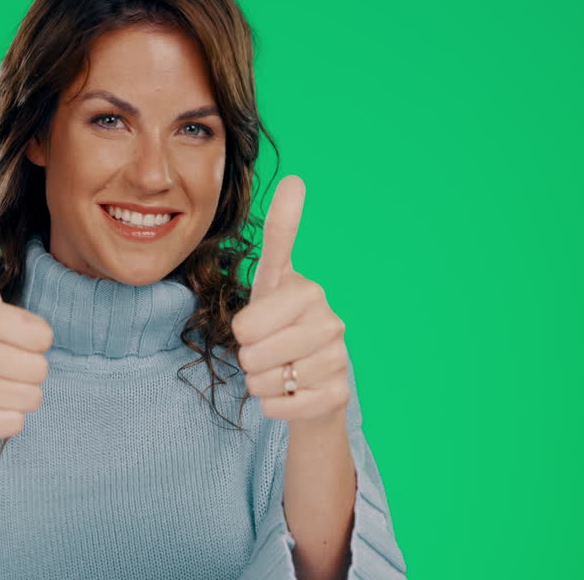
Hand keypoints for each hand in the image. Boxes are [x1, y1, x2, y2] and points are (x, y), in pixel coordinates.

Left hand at [232, 176, 350, 422]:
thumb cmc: (281, 328)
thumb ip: (281, 236)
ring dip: (259, 382)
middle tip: (265, 351)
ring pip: (264, 378)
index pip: (258, 304)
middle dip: (246, 357)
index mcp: (306, 288)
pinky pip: (278, 406)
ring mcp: (337, 357)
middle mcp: (328, 318)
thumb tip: (296, 178)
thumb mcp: (270, 284)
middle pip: (250, 346)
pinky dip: (272, 406)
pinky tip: (289, 393)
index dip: (246, 322)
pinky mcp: (337, 394)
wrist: (311, 386)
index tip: (267, 277)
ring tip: (279, 371)